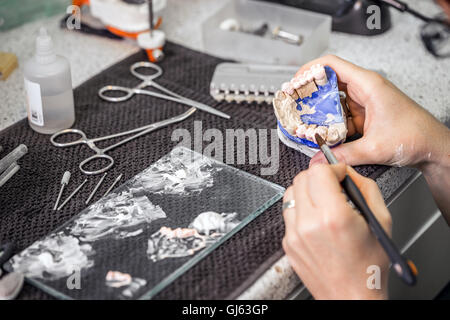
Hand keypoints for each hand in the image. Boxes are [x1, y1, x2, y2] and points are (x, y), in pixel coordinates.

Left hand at [282, 163, 391, 299]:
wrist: (352, 297)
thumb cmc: (368, 267)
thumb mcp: (380, 220)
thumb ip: (365, 187)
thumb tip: (348, 172)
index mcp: (333, 217)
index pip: (318, 171)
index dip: (332, 168)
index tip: (340, 175)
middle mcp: (308, 224)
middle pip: (301, 178)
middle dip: (318, 177)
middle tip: (333, 187)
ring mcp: (294, 235)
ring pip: (290, 193)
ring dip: (307, 192)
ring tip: (324, 203)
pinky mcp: (287, 243)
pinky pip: (289, 214)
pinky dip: (301, 210)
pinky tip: (317, 221)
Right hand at [296, 55, 449, 169]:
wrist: (433, 147)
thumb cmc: (416, 135)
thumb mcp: (374, 147)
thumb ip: (343, 154)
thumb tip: (320, 158)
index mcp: (368, 85)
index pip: (332, 64)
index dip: (310, 70)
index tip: (295, 82)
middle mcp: (364, 89)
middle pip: (329, 82)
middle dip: (309, 93)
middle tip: (294, 104)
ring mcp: (364, 102)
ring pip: (333, 100)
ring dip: (319, 110)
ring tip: (305, 120)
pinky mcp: (364, 115)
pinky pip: (341, 114)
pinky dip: (330, 122)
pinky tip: (323, 132)